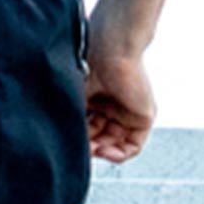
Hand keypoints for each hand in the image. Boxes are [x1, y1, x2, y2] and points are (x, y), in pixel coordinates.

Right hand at [83, 15, 155, 163]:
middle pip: (100, 139)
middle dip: (90, 147)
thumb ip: (72, 120)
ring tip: (93, 150)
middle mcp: (111, 108)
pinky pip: (133, 146)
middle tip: (81, 149)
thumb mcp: (75, 97)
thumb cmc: (89, 62)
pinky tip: (106, 151)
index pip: (87, 130)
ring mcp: (127, 113)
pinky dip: (119, 154)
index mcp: (95, 100)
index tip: (69, 143)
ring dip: (103, 153)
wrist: (111, 49)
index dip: (79, 140)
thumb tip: (60, 144)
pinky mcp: (143, 117)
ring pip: (115, 144)